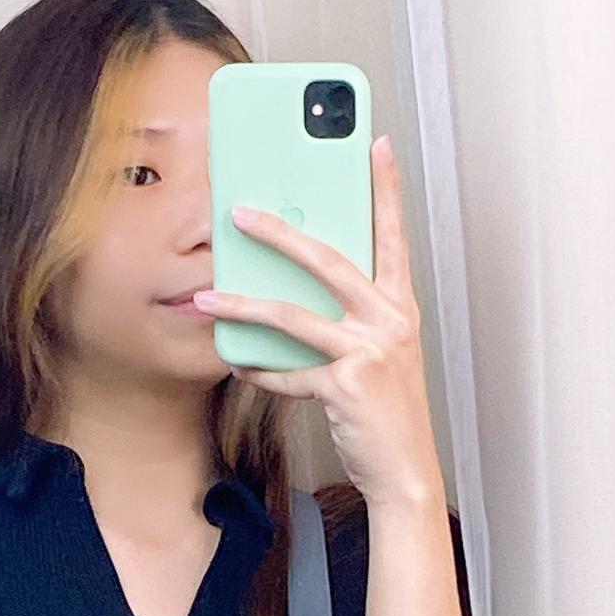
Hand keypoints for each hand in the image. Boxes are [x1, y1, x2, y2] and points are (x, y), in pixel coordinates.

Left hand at [190, 133, 444, 510]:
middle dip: (280, 232)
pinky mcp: (346, 386)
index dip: (386, 188)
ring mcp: (369, 352)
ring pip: (294, 315)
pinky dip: (261, 371)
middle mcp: (389, 321)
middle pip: (328, 260)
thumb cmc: (388, 411)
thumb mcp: (378, 353)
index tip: (376, 145)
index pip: (393, 235)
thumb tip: (296, 289)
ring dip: (244, 304)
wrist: (405, 471)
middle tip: (241, 212)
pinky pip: (289, 373)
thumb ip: (349, 318)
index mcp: (400, 306)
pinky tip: (239, 365)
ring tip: (209, 295)